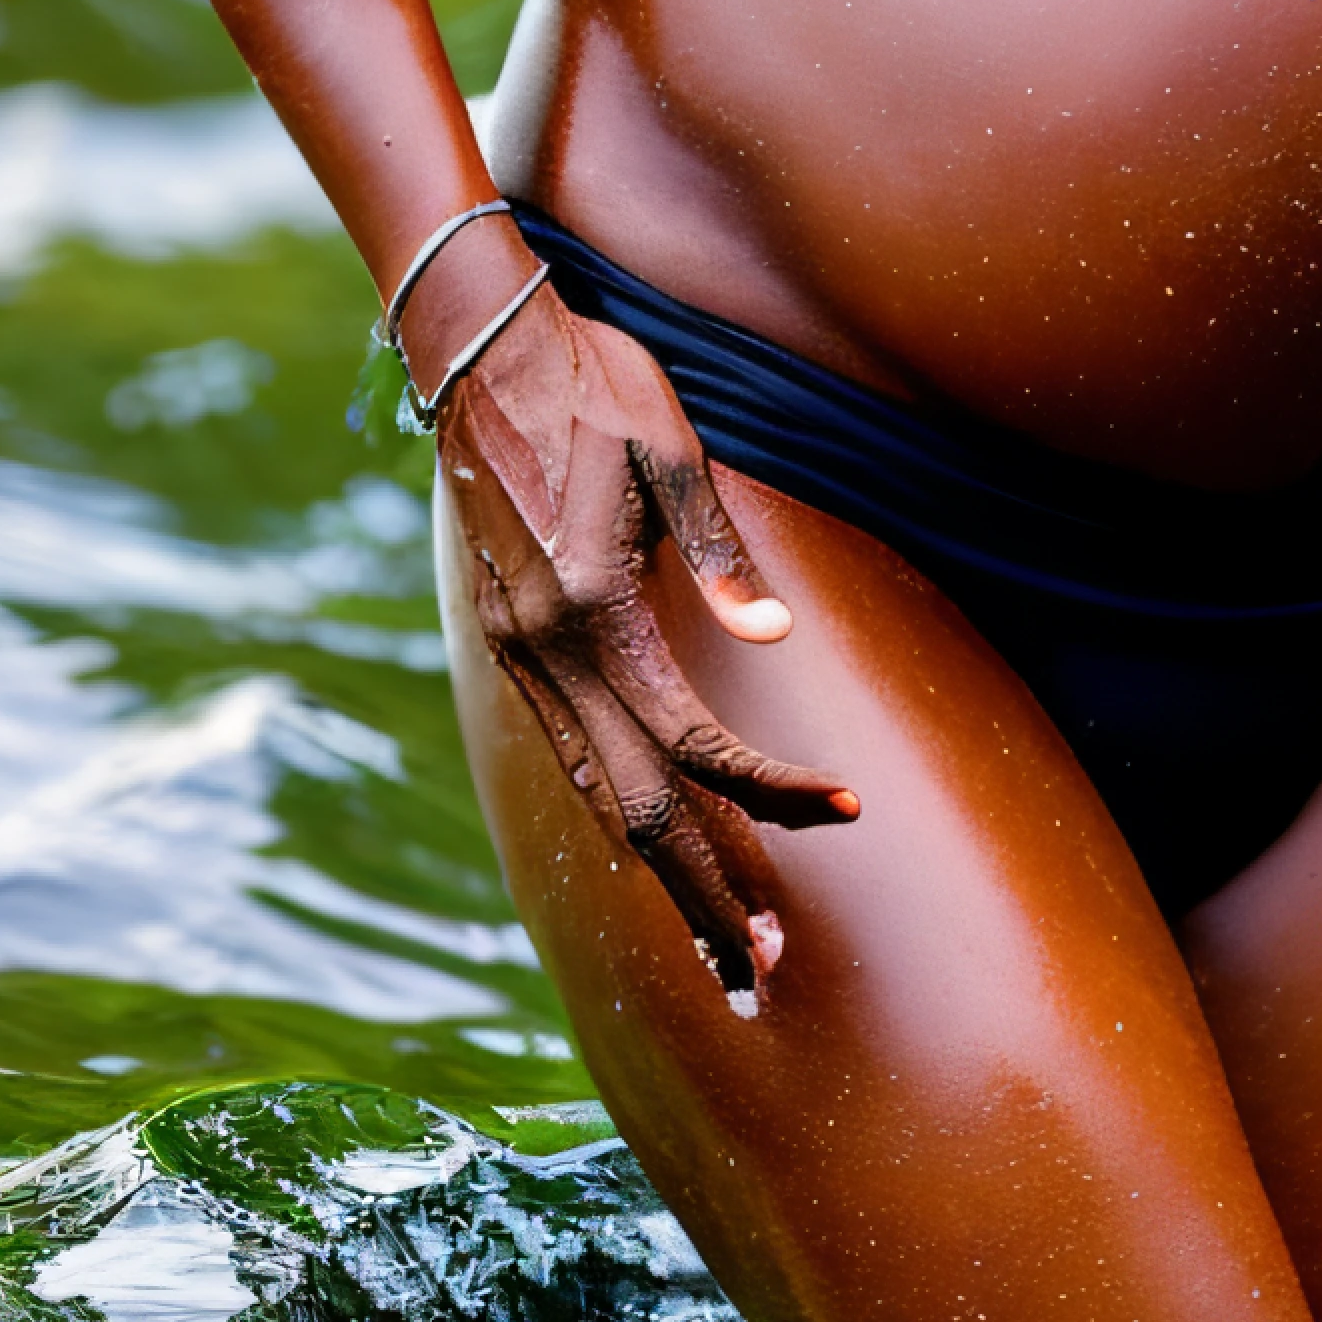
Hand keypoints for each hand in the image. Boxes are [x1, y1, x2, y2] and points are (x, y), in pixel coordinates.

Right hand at [434, 292, 858, 994]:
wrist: (476, 347)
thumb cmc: (592, 378)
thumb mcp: (669, 445)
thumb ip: (719, 551)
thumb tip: (777, 635)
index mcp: (594, 606)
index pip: (697, 740)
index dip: (773, 788)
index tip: (845, 810)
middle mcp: (546, 650)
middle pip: (635, 808)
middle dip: (703, 894)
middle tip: (765, 973)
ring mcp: (516, 653)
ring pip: (594, 795)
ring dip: (657, 872)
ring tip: (719, 945)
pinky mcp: (507, 642)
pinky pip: (569, 753)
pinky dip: (614, 813)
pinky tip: (653, 846)